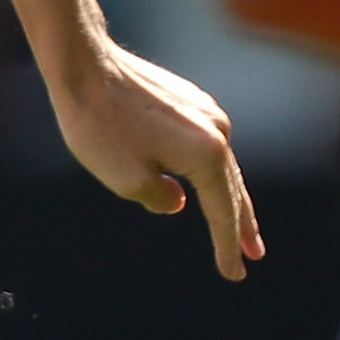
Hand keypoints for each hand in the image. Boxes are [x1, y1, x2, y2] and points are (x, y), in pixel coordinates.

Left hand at [49, 38, 262, 281]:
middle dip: (242, 226)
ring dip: (231, 197)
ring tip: (241, 227)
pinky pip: (208, 146)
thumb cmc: (101, 125)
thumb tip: (177, 200)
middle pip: (233, 189)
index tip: (234, 274)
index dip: (226, 246)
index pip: (222, 212)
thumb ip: (160, 200)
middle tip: (254, 255)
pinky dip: (213, 171)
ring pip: (222, 166)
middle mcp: (217, 130)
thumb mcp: (127, 181)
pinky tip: (210, 183)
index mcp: (208, 154)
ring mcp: (205, 111)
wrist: (85, 65)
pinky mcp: (189, 100)